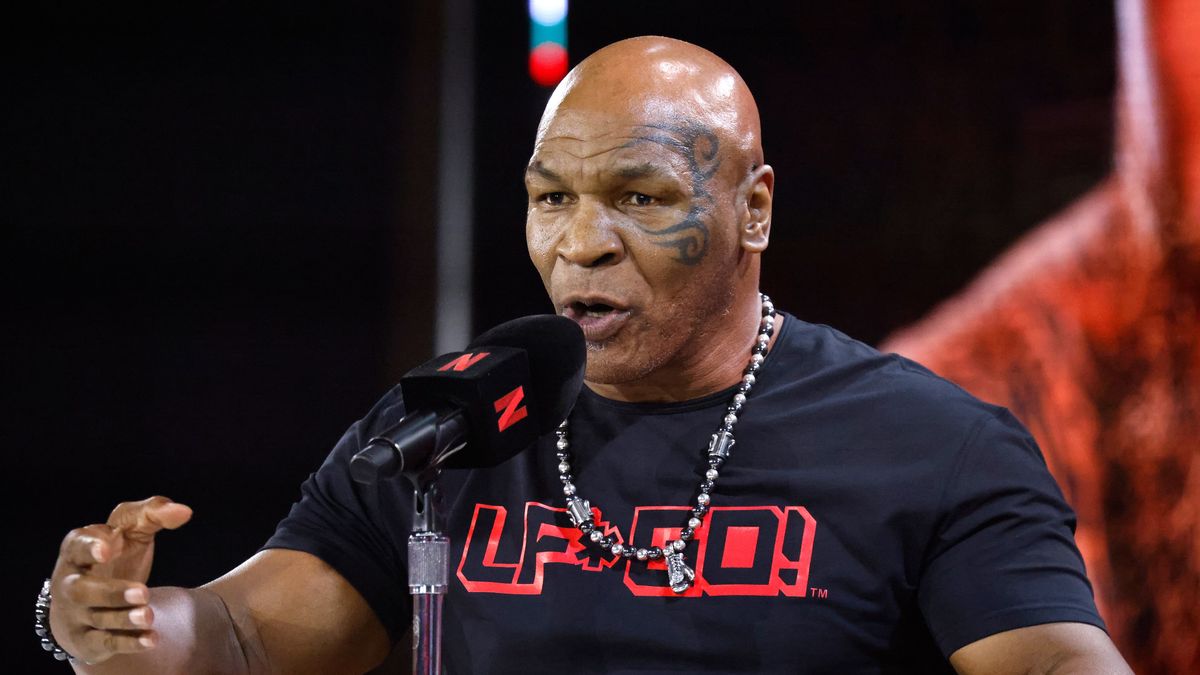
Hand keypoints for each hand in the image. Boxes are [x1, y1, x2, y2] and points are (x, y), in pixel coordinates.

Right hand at [48, 496, 192, 663]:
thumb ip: (154, 513)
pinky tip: (151, 638)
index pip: (77, 546)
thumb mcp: (130, 529)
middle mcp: (70, 583)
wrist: (91, 601)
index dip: (90, 547)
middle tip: (143, 591)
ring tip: (149, 615)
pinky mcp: (88, 640)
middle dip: (112, 592)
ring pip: (96, 619)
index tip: (109, 548)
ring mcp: (76, 614)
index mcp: (77, 550)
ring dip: (123, 618)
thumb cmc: (116, 555)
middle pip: (83, 590)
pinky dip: (129, 642)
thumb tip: (184, 511)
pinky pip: (106, 643)